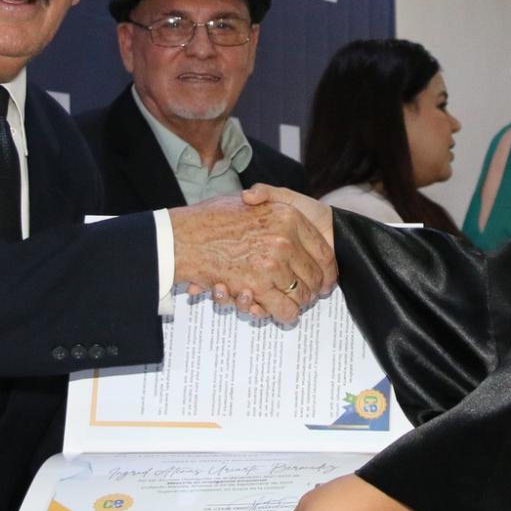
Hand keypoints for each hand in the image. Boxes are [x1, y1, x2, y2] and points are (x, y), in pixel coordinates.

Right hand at [169, 197, 335, 324]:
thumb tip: (280, 206)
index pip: (323, 250)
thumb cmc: (212, 217)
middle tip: (307, 294)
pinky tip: (280, 310)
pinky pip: (286, 309)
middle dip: (313, 289)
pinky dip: (285, 314)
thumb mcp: (247, 198)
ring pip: (302, 295)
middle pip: (316, 276)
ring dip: (298, 303)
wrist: (183, 236)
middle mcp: (285, 240)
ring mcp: (272, 264)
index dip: (328, 269)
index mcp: (289, 217)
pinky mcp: (258, 287)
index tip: (324, 278)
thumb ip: (267, 196)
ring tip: (291, 303)